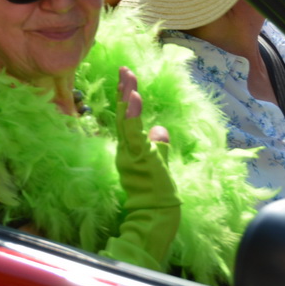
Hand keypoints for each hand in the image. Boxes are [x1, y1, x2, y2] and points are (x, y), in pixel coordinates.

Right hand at [101, 66, 178, 270]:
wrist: (153, 216)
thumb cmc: (157, 194)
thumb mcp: (160, 163)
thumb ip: (159, 146)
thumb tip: (160, 130)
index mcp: (130, 148)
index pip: (127, 117)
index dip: (126, 96)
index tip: (127, 77)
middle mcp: (126, 148)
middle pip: (124, 113)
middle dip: (124, 89)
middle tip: (125, 69)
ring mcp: (130, 152)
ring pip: (126, 119)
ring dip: (127, 96)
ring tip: (128, 77)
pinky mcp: (137, 156)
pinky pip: (132, 131)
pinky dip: (132, 113)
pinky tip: (133, 97)